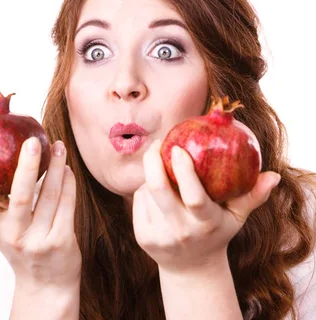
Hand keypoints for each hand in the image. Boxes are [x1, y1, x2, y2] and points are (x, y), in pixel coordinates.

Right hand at [0, 137, 80, 288]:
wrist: (46, 285)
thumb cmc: (22, 246)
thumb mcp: (3, 229)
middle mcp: (15, 236)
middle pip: (21, 197)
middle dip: (27, 167)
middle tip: (31, 142)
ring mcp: (40, 240)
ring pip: (50, 196)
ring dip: (55, 168)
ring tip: (57, 146)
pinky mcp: (62, 241)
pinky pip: (67, 205)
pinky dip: (68, 183)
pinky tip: (67, 169)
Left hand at [132, 139, 280, 272]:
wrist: (191, 268)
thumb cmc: (217, 232)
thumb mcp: (236, 217)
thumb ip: (253, 196)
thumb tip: (272, 175)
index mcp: (206, 223)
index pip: (194, 197)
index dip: (184, 171)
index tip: (178, 148)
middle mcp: (181, 231)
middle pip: (159, 190)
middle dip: (153, 161)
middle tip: (157, 144)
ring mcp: (159, 235)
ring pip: (146, 192)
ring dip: (152, 176)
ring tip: (163, 172)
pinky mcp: (142, 237)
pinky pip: (138, 201)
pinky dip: (145, 191)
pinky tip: (155, 192)